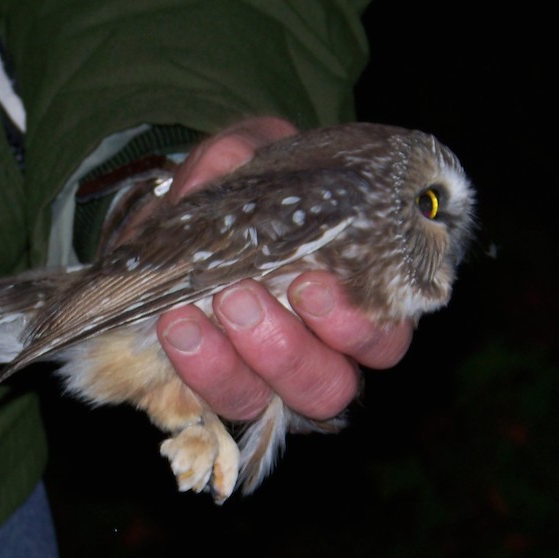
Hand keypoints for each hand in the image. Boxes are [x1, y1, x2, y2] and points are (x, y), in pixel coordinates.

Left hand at [152, 117, 414, 423]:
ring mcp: (275, 378)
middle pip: (329, 386)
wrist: (195, 213)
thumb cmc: (252, 187)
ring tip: (191, 315)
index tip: (311, 283)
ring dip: (233, 367)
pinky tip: (173, 325)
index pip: (384, 339)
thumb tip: (216, 178)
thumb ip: (240, 157)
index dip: (355, 326)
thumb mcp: (252, 155)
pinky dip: (195, 368)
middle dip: (286, 349)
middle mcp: (329, 353)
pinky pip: (220, 399)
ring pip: (270, 402)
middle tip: (240, 296)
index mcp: (362, 300)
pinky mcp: (228, 387)